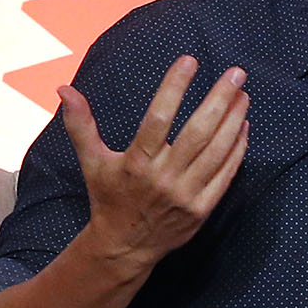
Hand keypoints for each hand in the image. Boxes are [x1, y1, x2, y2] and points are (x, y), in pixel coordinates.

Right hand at [60, 55, 249, 268]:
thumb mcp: (92, 162)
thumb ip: (80, 124)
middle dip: (219, 99)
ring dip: (233, 120)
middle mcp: (163, 179)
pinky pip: (225, 175)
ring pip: (216, 152)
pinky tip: (243, 126)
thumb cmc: (108, 197)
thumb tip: (63, 89)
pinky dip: (237, 149)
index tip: (190, 60)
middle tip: (236, 72)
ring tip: (243, 94)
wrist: (124, 247)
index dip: (174, 87)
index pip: (158, 118)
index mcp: (136, 163)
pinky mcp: (202, 210)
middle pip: (198, 133)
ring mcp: (185, 196)